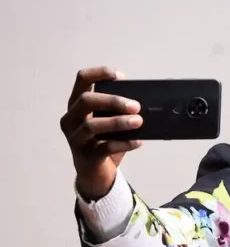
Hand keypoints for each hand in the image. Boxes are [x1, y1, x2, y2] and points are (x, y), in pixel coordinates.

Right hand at [59, 67, 143, 200]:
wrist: (95, 173)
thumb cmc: (102, 141)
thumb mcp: (108, 122)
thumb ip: (117, 111)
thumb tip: (142, 102)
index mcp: (76, 105)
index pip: (81, 80)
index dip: (98, 73)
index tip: (119, 75)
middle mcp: (71, 119)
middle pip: (86, 101)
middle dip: (113, 100)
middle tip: (136, 106)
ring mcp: (75, 138)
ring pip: (93, 125)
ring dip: (118, 122)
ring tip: (138, 122)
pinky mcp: (85, 156)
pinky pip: (104, 147)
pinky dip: (124, 143)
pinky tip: (139, 142)